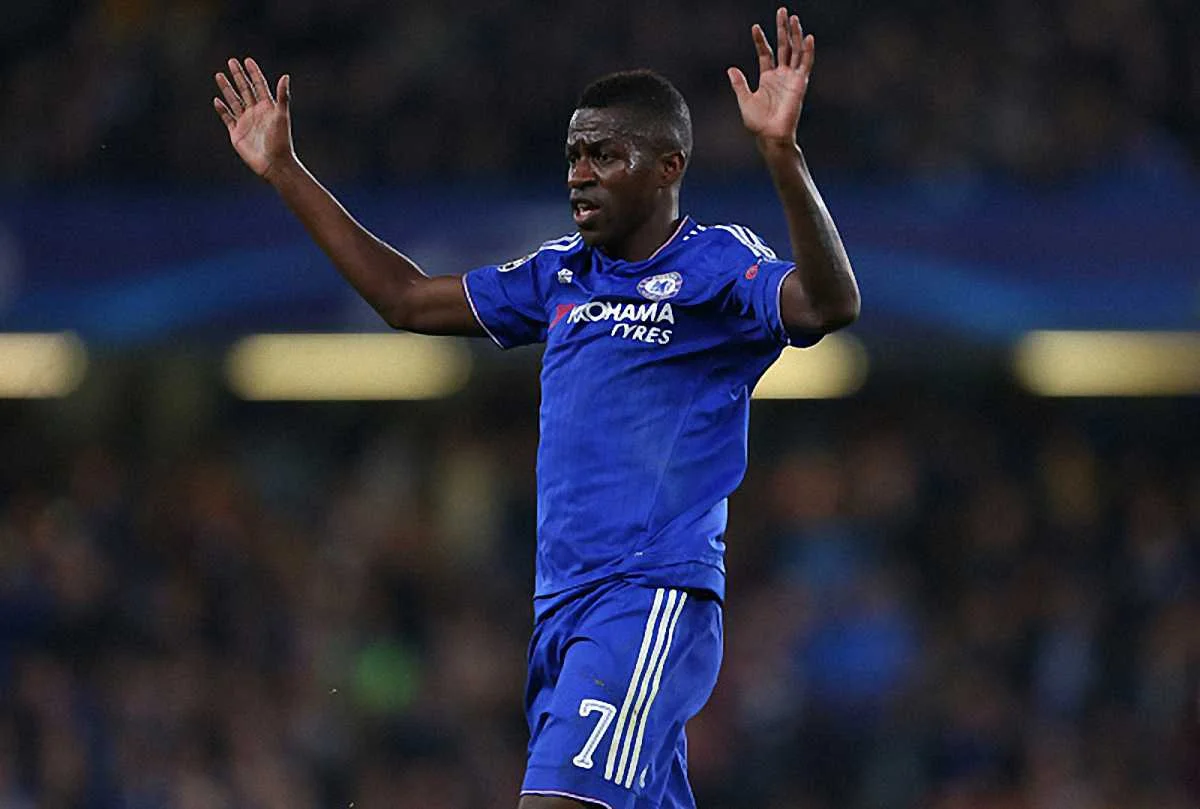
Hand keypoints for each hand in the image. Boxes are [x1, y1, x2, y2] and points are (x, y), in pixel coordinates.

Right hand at [213, 58, 293, 179]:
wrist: (274, 163)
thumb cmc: (281, 140)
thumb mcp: (281, 116)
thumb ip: (282, 96)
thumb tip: (285, 75)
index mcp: (268, 107)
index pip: (259, 85)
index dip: (254, 73)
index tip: (248, 60)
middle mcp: (256, 112)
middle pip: (245, 89)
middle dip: (238, 75)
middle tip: (231, 61)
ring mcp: (246, 121)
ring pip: (234, 100)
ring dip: (227, 88)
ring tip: (219, 75)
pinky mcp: (237, 133)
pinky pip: (227, 118)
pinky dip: (222, 109)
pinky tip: (217, 100)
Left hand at [727, 7, 814, 145]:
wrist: (771, 135)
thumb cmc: (758, 123)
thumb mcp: (745, 100)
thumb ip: (739, 84)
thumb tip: (731, 69)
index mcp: (767, 78)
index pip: (765, 53)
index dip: (760, 40)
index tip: (755, 27)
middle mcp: (781, 75)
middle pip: (783, 46)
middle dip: (782, 29)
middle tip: (782, 11)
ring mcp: (791, 78)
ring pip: (795, 50)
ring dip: (795, 34)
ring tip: (793, 18)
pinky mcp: (800, 83)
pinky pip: (806, 64)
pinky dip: (808, 51)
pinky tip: (807, 37)